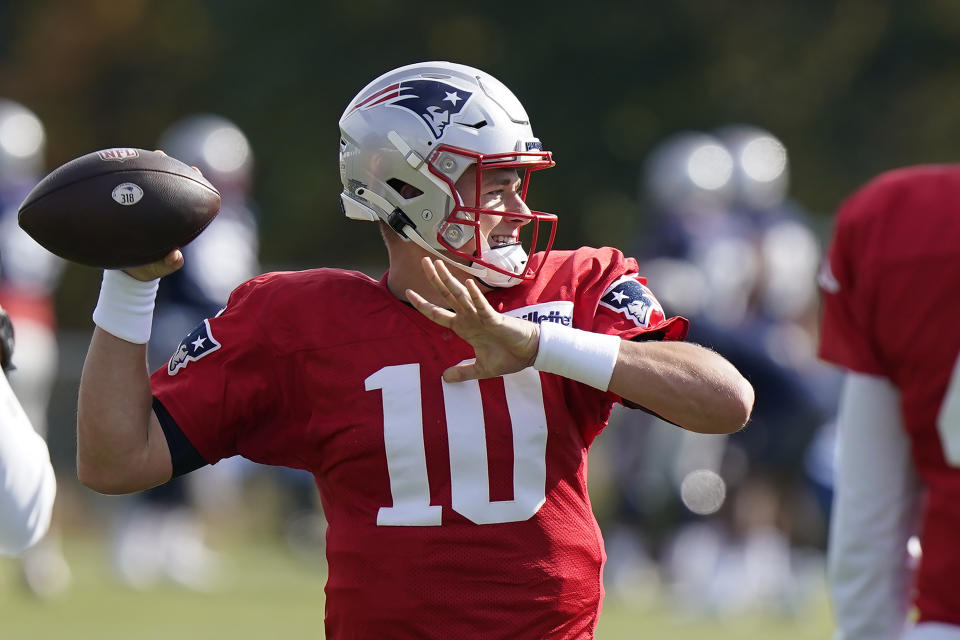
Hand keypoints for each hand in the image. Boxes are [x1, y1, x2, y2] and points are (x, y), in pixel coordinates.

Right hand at [121, 149, 197, 281]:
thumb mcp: (156, 269)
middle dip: (169, 166)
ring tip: (149, 154)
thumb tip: (176, 257)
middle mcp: (159, 210)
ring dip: (147, 166)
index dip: (193, 183)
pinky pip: (124, 190)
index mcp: (172, 221)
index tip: (196, 171)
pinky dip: (123, 179)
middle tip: (164, 154)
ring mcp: (141, 207)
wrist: (122, 271)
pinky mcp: (124, 207)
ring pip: (146, 182)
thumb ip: (167, 265)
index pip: (186, 198)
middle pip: (167, 183)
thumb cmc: (144, 268)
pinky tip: (118, 166)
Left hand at [406, 258, 539, 382]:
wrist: (529, 355)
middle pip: (446, 295)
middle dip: (434, 278)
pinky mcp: (494, 319)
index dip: (422, 304)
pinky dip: (475, 295)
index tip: (408, 293)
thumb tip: (445, 378)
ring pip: (460, 294)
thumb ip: (463, 372)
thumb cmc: (508, 357)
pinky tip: (467, 282)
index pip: (437, 313)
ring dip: (449, 279)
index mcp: (463, 327)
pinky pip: (482, 306)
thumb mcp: (481, 369)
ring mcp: (480, 316)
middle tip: (424, 261)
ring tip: (438, 264)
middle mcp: (469, 317)